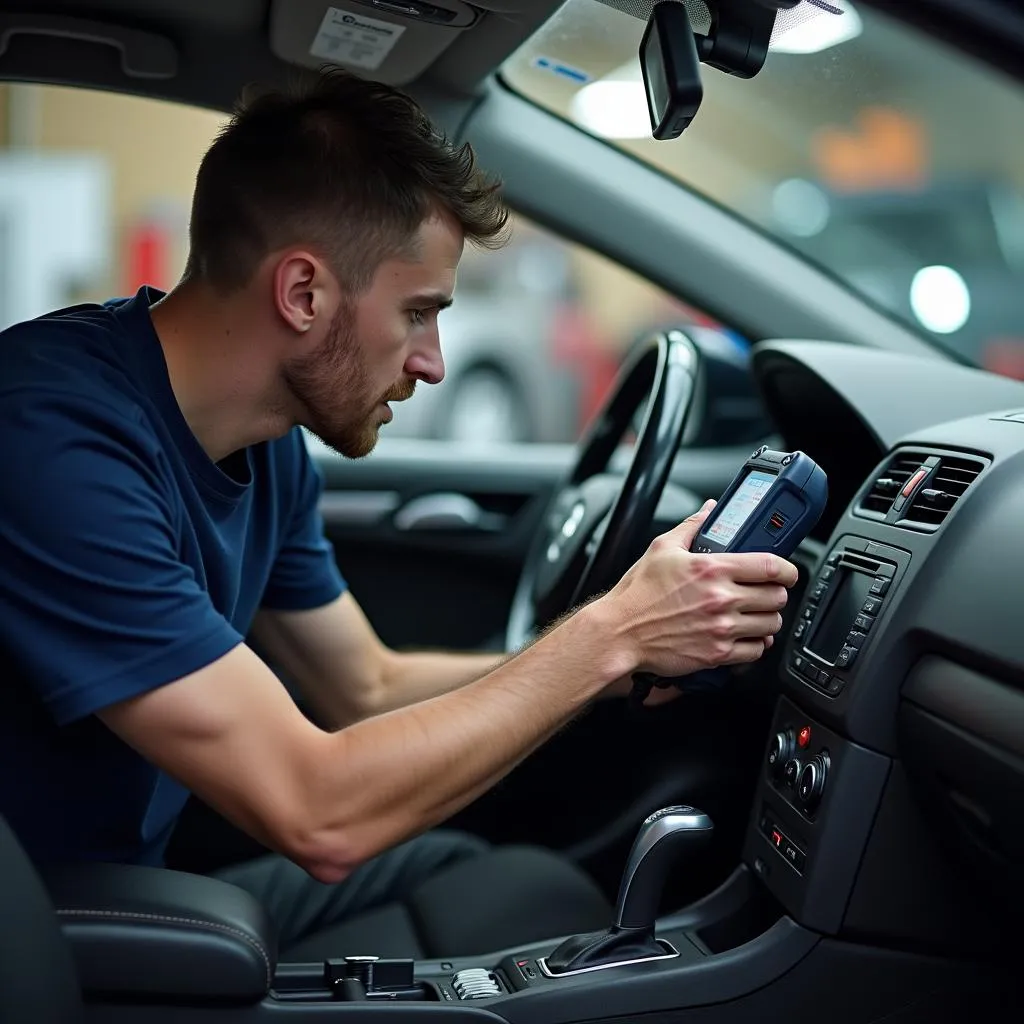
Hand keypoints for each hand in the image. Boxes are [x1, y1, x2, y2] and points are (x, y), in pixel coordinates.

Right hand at [596, 499, 798, 681]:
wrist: (619, 632)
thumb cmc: (637, 594)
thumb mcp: (661, 549)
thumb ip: (691, 527)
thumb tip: (708, 510)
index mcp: (712, 569)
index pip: (771, 566)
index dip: (788, 569)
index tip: (787, 572)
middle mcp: (721, 599)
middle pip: (776, 597)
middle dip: (775, 594)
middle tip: (765, 593)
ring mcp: (721, 628)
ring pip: (770, 624)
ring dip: (767, 619)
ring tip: (756, 615)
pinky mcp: (717, 654)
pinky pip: (756, 651)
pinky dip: (756, 645)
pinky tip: (746, 637)